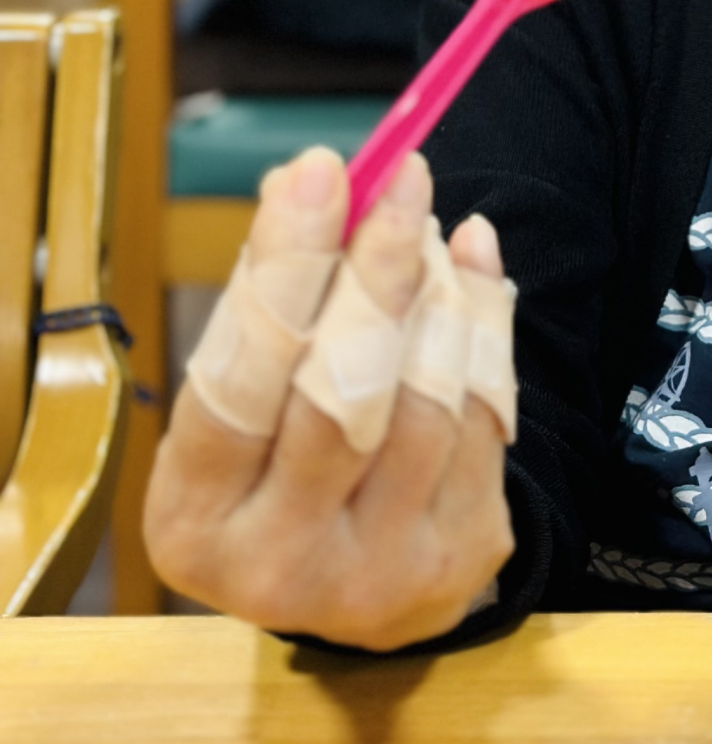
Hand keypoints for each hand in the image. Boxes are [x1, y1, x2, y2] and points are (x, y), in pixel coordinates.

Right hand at [144, 148, 514, 650]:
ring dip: (438, 294)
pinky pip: (487, 415)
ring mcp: (376, 574)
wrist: (367, 564)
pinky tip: (472, 271)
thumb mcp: (249, 387)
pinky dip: (484, 324)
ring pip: (427, 402)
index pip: (234, 386)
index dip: (282, 271)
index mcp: (191, 521)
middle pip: (339, 397)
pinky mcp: (460, 557)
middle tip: (401, 176)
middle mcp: (275, 565)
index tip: (319, 170)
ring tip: (428, 229)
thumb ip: (270, 291)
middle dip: (377, 270)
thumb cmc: (283, 447)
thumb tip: (309, 178)